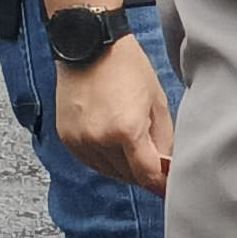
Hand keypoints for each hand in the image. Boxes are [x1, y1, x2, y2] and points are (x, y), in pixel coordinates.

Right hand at [57, 29, 176, 194]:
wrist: (90, 46)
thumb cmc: (128, 68)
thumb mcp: (156, 101)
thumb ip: (163, 138)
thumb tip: (167, 164)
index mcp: (126, 131)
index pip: (146, 174)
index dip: (160, 186)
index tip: (169, 190)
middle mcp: (99, 140)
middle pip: (127, 175)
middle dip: (144, 175)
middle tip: (158, 169)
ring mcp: (79, 140)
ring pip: (107, 171)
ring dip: (124, 169)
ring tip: (138, 153)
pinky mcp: (66, 137)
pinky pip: (90, 161)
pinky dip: (104, 160)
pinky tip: (116, 147)